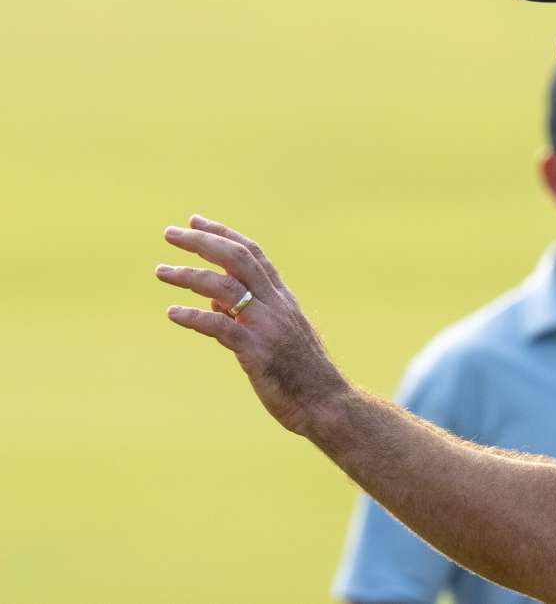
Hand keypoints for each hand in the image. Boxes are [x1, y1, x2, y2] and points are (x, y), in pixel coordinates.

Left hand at [156, 215, 349, 434]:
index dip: (223, 234)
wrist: (326, 403)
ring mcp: (267, 326)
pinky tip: (173, 313)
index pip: (252, 253)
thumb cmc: (301, 372)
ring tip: (161, 271)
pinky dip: (194, 317)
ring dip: (188, 275)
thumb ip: (247, 314)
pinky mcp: (256, 352)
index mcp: (283, 298)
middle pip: (236, 260)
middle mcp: (276, 305)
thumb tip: (213, 301)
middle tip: (170, 233)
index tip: (195, 221)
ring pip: (224, 287)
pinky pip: (220, 326)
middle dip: (202, 242)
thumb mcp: (278, 335)